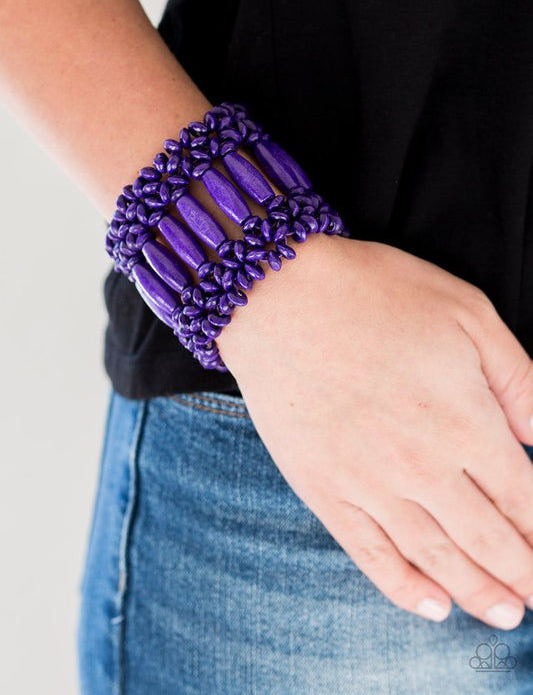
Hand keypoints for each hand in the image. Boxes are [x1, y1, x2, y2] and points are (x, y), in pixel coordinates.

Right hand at [217, 233, 532, 628]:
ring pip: (436, 558)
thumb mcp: (468, 313)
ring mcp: (367, 484)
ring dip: (477, 592)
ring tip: (504, 615)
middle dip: (522, 573)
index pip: (523, 499)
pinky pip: (370, 554)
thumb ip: (517, 380)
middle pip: (487, 539)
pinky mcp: (323, 489)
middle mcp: (421, 467)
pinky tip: (431, 606)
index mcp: (464, 422)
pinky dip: (405, 588)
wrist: (276, 295)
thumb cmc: (374, 293)